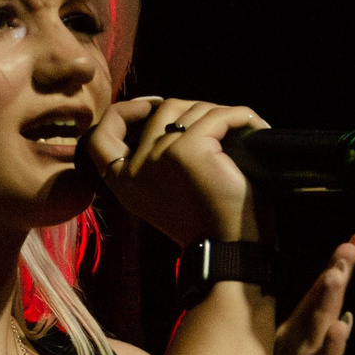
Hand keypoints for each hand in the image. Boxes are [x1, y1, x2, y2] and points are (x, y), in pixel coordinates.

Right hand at [87, 94, 265, 246]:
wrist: (229, 249)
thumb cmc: (206, 222)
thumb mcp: (163, 192)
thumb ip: (153, 161)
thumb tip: (166, 115)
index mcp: (123, 182)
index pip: (101, 136)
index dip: (122, 112)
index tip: (150, 106)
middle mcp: (135, 168)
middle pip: (161, 110)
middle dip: (192, 110)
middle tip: (218, 124)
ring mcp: (159, 156)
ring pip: (191, 109)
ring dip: (220, 114)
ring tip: (240, 130)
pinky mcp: (189, 149)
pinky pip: (219, 116)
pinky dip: (241, 117)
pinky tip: (253, 128)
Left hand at [246, 235, 354, 354]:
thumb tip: (214, 318)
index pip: (301, 313)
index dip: (319, 281)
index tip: (341, 246)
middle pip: (318, 320)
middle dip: (336, 281)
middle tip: (354, 243)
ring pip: (320, 346)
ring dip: (330, 308)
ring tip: (340, 272)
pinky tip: (341, 328)